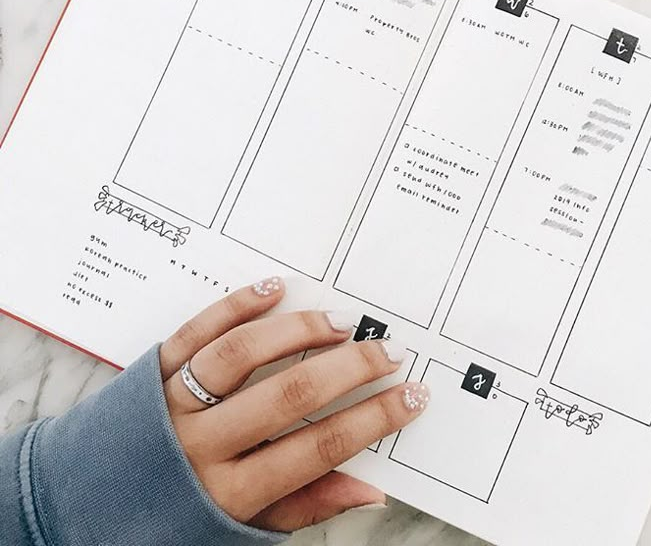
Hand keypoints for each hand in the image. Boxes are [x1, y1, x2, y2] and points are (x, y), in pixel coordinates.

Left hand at [157, 277, 429, 530]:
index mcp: (230, 492)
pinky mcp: (153, 371)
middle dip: (349, 369)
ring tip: (341, 321)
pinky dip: (237, 305)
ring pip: (243, 355)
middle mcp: (202, 443)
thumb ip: (306, 506)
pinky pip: (197, 332)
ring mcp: (174, 402)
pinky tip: (275, 287)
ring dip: (297, 331)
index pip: (318, 449)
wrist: (80, 508)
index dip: (373, 420)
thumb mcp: (240, 531)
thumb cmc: (171, 522)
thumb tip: (373, 488)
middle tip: (388, 349)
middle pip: (289, 395)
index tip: (412, 395)